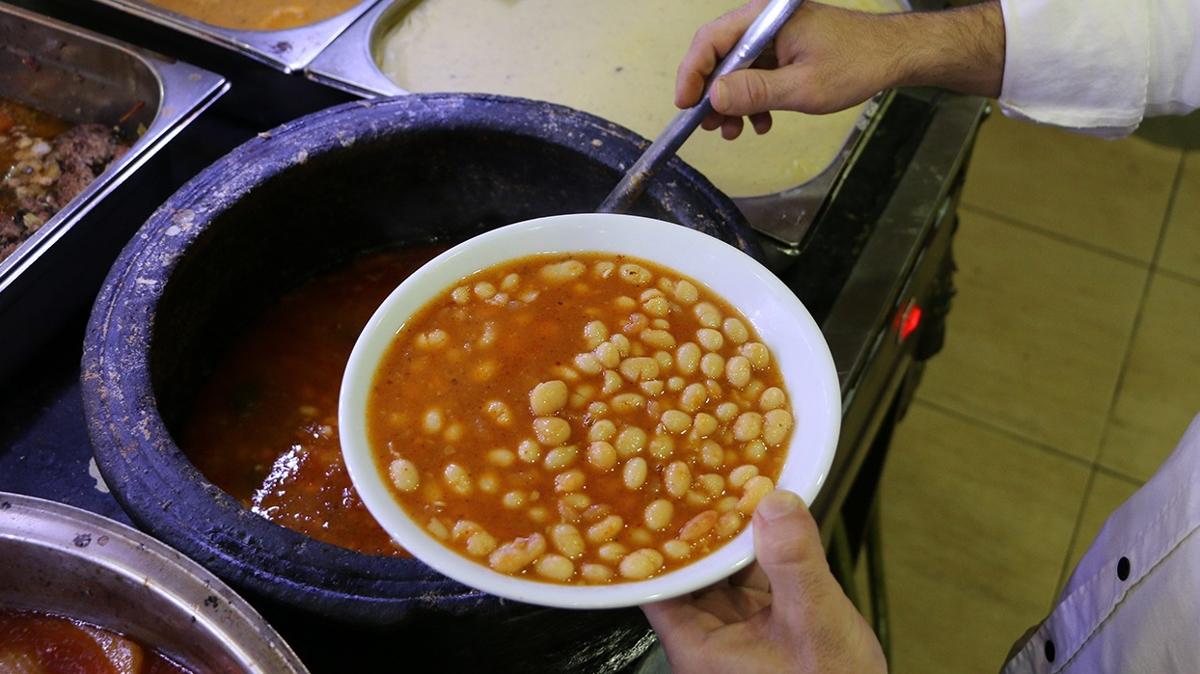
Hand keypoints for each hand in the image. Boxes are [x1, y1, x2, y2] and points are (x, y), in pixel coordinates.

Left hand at [642, 490, 886, 673]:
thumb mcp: (814, 622)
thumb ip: (792, 562)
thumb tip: (775, 500)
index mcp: (695, 645)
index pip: (655, 581)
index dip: (653, 536)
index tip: (656, 488)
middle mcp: (706, 635)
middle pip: (687, 568)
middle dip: (696, 522)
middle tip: (698, 467)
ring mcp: (735, 627)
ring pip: (720, 568)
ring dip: (729, 531)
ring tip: (730, 476)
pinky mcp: (764, 622)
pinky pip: (751, 575)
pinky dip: (759, 547)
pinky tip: (766, 511)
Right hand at [675, 1, 899, 138]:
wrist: (893, 56)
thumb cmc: (857, 63)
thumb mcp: (802, 87)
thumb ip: (755, 92)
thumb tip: (714, 97)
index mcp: (767, 18)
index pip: (711, 39)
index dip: (693, 73)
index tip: (685, 104)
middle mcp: (765, 21)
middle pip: (719, 54)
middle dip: (711, 93)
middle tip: (708, 125)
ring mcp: (774, 35)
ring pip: (735, 68)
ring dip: (731, 102)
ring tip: (734, 131)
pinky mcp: (783, 49)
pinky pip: (755, 73)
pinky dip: (752, 99)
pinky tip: (760, 122)